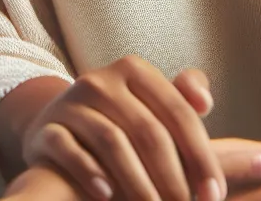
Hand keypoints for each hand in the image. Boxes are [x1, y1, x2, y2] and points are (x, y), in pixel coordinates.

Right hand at [13, 59, 225, 200]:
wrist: (58, 128)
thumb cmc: (120, 121)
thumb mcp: (150, 105)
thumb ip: (184, 101)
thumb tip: (206, 103)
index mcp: (135, 70)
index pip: (179, 112)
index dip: (201, 156)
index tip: (215, 194)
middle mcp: (102, 80)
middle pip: (148, 131)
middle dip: (173, 178)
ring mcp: (71, 103)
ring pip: (112, 142)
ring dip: (138, 183)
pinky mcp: (45, 128)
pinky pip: (68, 149)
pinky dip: (89, 173)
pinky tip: (108, 197)